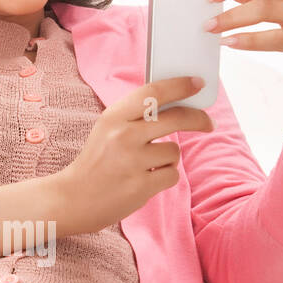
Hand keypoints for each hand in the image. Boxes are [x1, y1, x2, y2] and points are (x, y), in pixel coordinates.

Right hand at [55, 75, 213, 235]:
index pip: (154, 92)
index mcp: (114, 117)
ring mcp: (133, 161)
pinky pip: (172, 174)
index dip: (180, 85)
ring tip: (146, 166)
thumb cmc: (96, 162)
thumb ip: (135, 116)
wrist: (74, 199)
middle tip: (208, 123)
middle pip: (176, 118)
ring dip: (167, 158)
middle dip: (199, 119)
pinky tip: (144, 180)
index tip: (198, 83)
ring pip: (174, 151)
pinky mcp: (141, 186)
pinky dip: (164, 178)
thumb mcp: (107, 129)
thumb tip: (176, 103)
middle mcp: (124, 136)